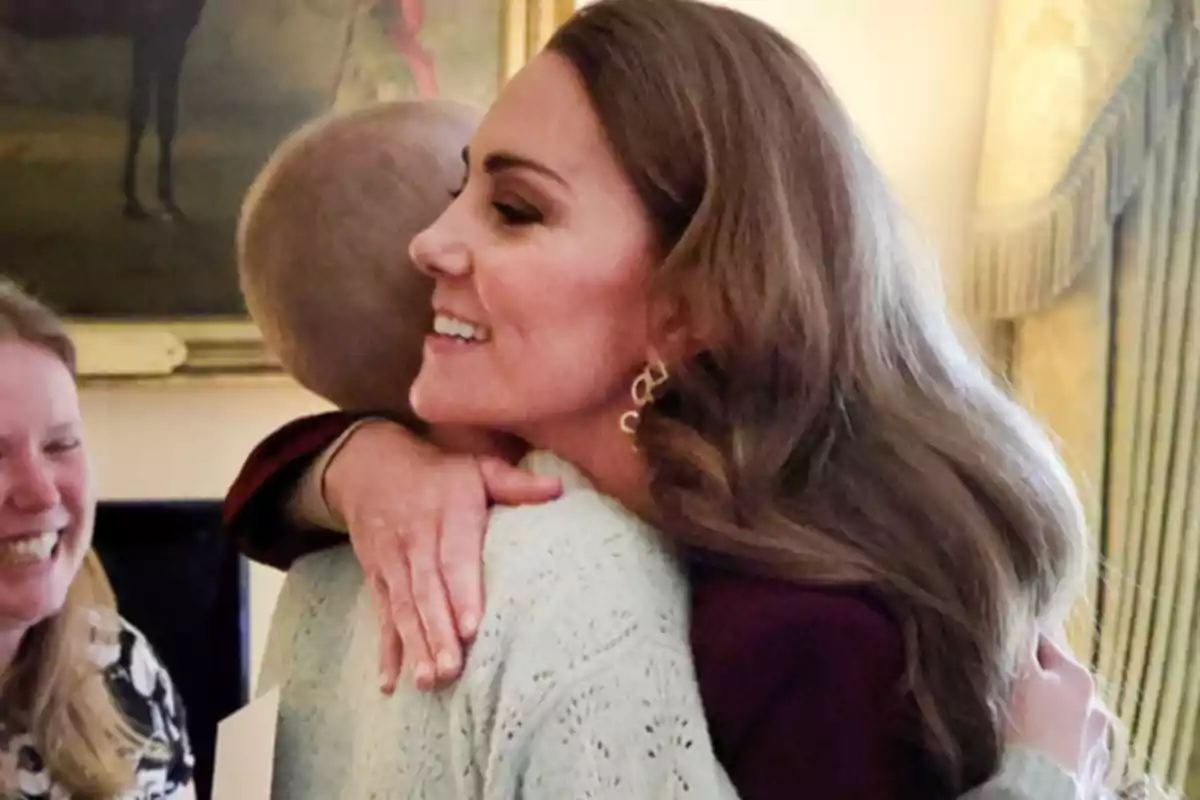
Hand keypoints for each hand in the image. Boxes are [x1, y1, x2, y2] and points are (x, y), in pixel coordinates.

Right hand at [323, 420, 560, 692]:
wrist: (370, 466)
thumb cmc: (439, 474)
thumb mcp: (476, 467)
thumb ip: (514, 483)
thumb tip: (559, 489)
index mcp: (447, 511)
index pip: (453, 556)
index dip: (461, 592)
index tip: (471, 627)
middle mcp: (416, 538)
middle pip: (426, 590)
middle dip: (437, 632)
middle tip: (452, 669)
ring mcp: (393, 560)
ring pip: (403, 607)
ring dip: (414, 646)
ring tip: (427, 681)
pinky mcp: (377, 577)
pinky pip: (381, 616)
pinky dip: (384, 650)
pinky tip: (388, 683)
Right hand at [1007, 634, 1110, 792]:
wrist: (1040, 784)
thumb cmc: (1026, 724)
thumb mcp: (1018, 675)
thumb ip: (1020, 645)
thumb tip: (1020, 619)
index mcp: (1078, 675)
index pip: (1044, 643)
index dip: (1019, 646)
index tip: (1001, 654)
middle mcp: (1097, 703)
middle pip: (1059, 682)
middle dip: (1039, 685)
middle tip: (1011, 694)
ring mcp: (1098, 738)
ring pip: (1068, 715)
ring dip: (1052, 716)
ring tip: (1028, 726)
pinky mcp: (1095, 767)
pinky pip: (1072, 745)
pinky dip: (1059, 743)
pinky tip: (1041, 749)